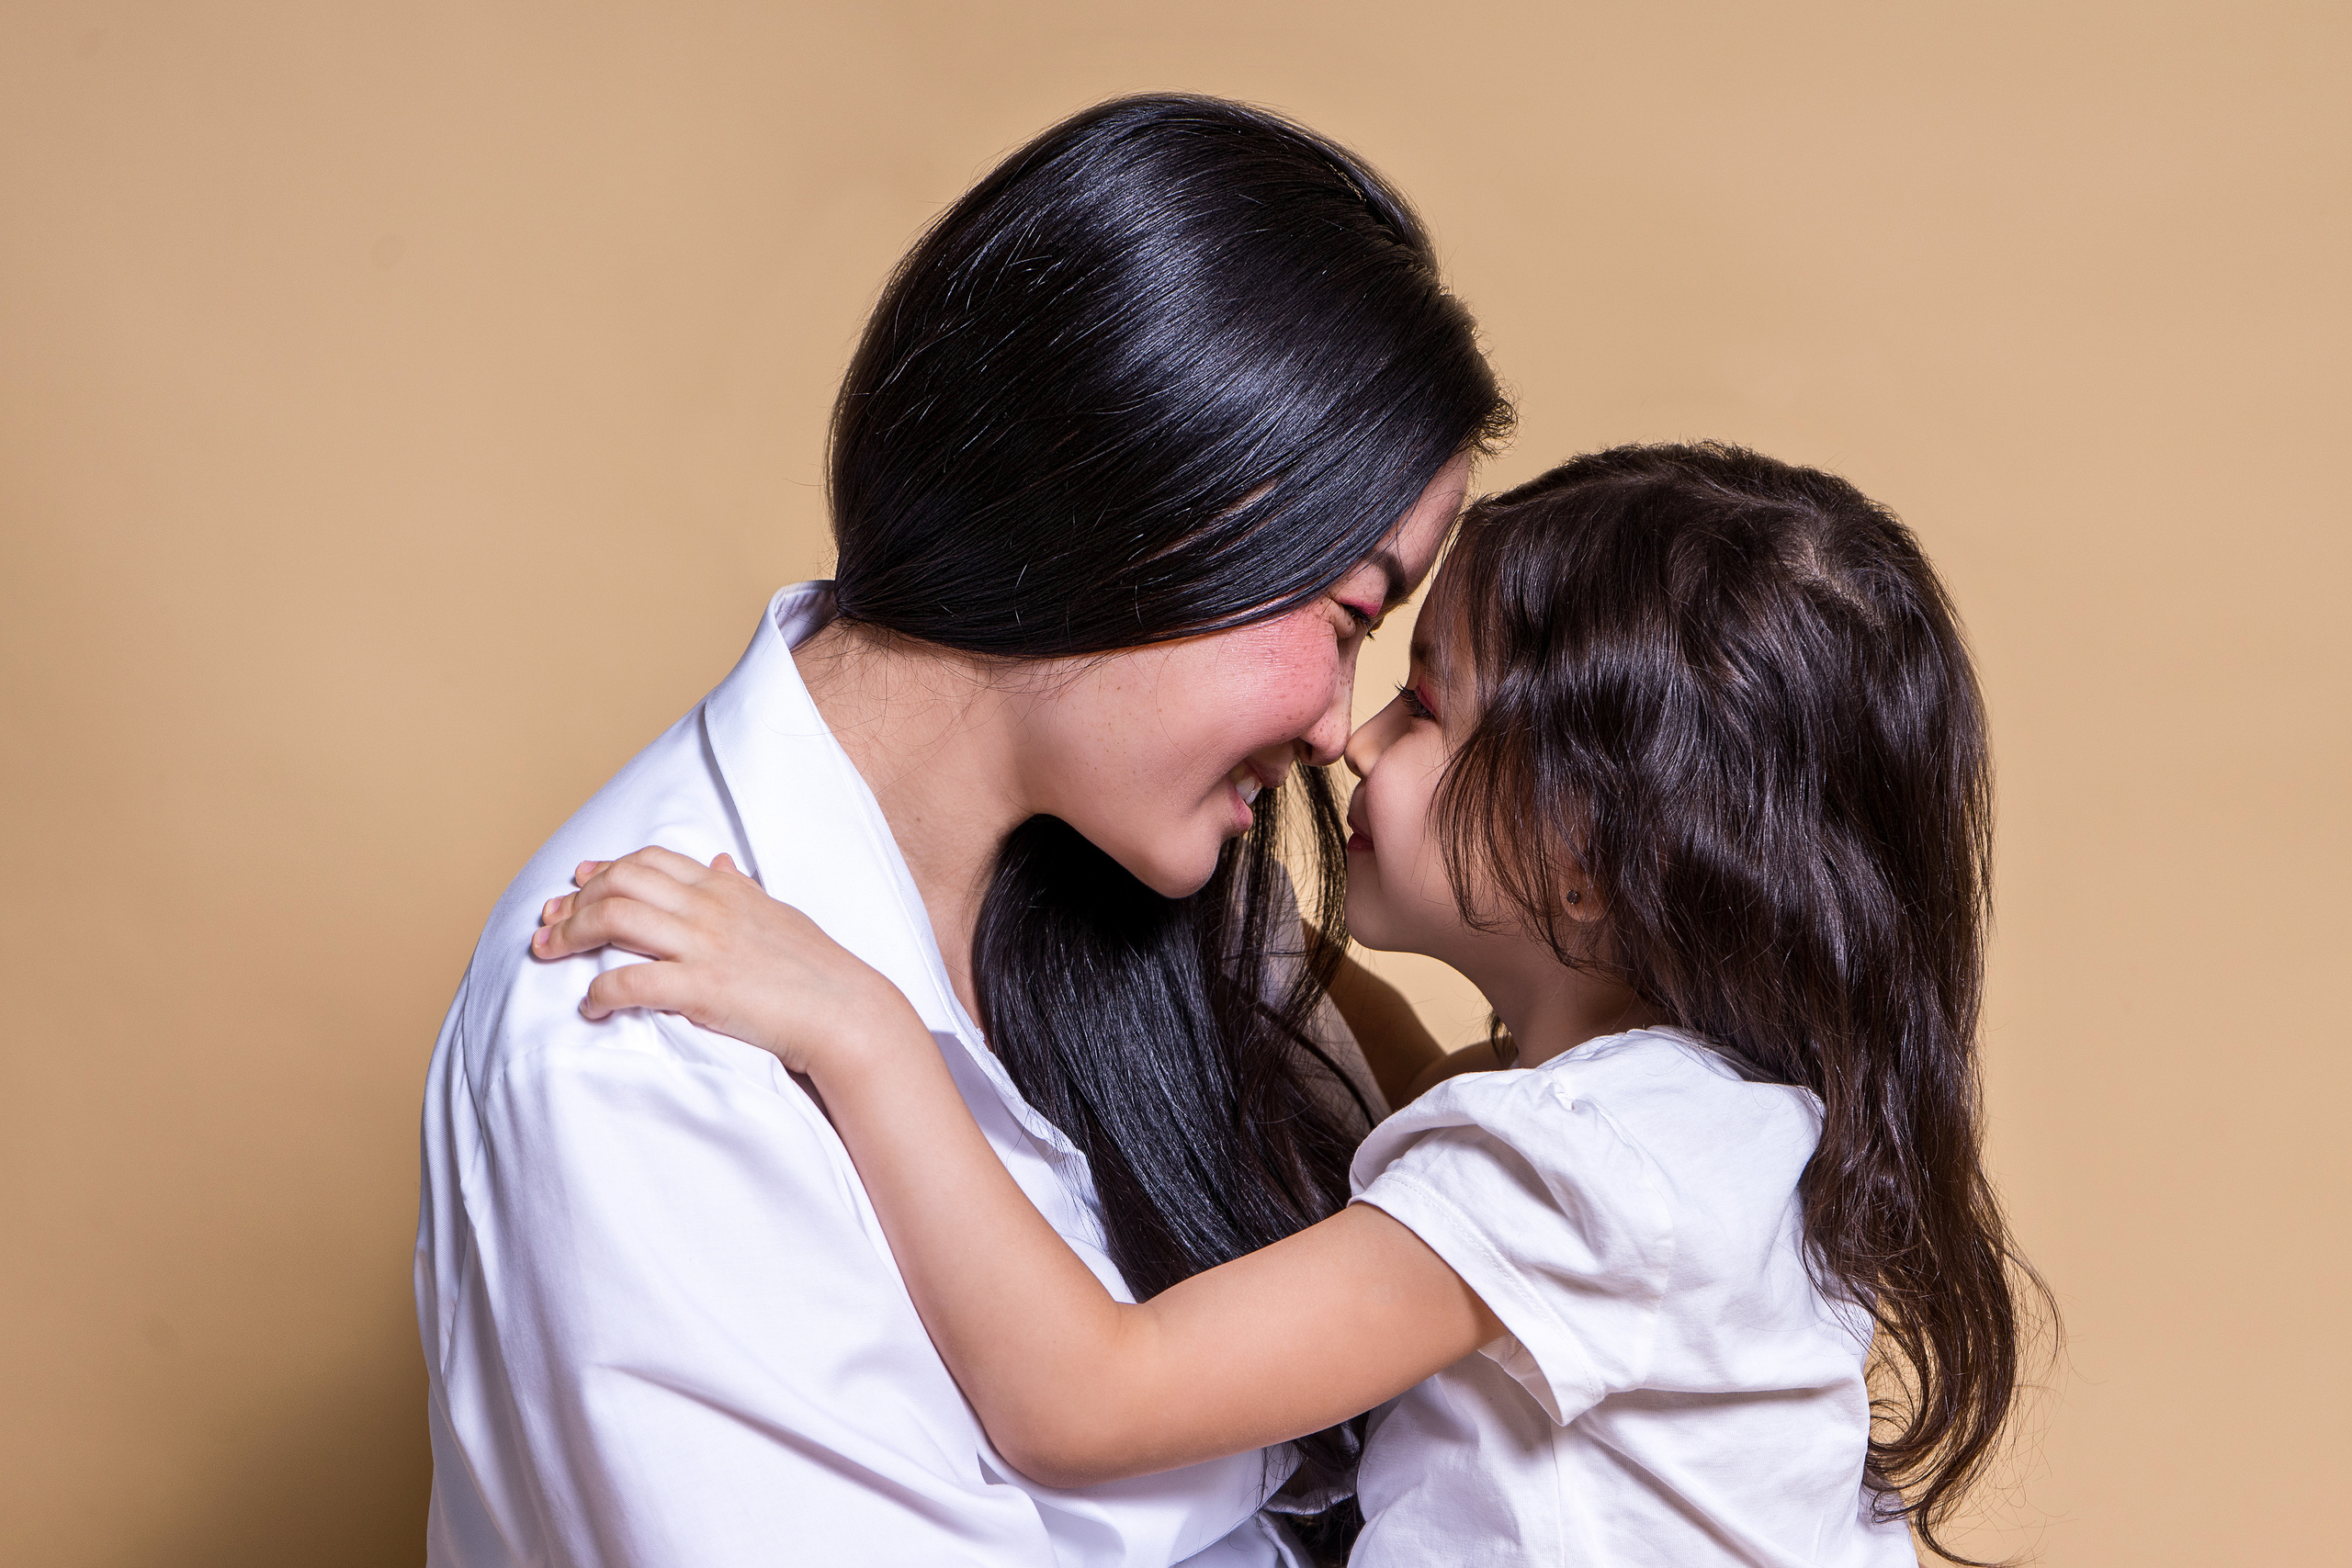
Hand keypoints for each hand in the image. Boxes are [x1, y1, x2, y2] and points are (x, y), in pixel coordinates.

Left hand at [531, 846, 923, 1078]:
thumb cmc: (815, 968)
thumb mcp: (776, 913)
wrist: (846, 1012)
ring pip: (615, 919)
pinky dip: (599, 992)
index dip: (604, 868)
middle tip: (547, 925)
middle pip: (620, 883)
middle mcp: (709, 908)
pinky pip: (632, 981)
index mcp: (724, 889)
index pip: (649, 861)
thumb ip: (740, 888)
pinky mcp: (703, 989)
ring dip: (570, 935)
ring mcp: (705, 946)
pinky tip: (589, 1006)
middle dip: (573, 902)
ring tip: (548, 955)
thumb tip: (719, 862)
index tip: (575, 881)